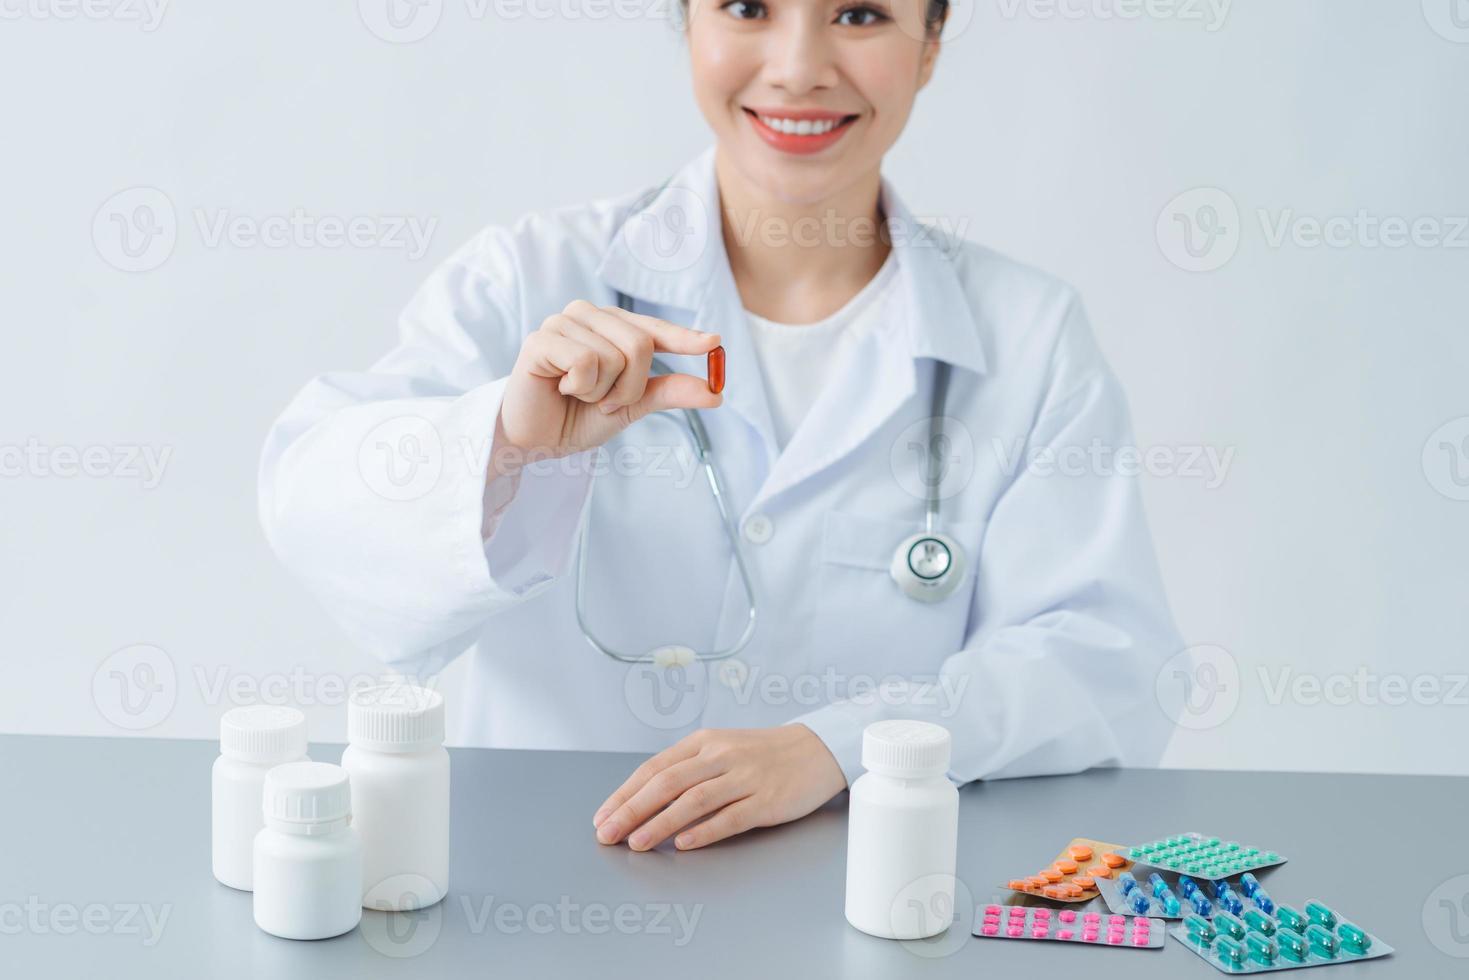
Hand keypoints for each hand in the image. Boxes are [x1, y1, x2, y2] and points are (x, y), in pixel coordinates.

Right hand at [498, 300, 721, 459]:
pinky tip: (560, 388)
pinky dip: (581, 387)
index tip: (714, 343)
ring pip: (616, 356)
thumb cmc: (576, 417)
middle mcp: (588, 315)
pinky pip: (587, 362)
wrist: (533, 440)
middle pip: (641, 344)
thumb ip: (668, 392)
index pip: (655, 329)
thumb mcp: (631, 406)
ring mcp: (563, 322)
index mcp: (611, 326)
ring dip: (603, 392)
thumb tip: (715, 392)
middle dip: (630, 388)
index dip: (685, 338)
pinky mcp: (541, 339)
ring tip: (577, 394)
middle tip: (604, 403)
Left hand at [592, 725, 846, 851]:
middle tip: (608, 834)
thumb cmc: (763, 754)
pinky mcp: (767, 800)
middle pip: (667, 783)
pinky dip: (704, 831)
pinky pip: (730, 817)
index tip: (603, 817)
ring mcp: (745, 777)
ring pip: (694, 800)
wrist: (816, 749)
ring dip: (660, 823)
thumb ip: (688, 770)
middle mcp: (721, 755)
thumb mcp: (721, 750)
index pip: (655, 768)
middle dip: (632, 810)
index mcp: (704, 741)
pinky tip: (683, 844)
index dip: (625, 794)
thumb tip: (644, 801)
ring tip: (636, 843)